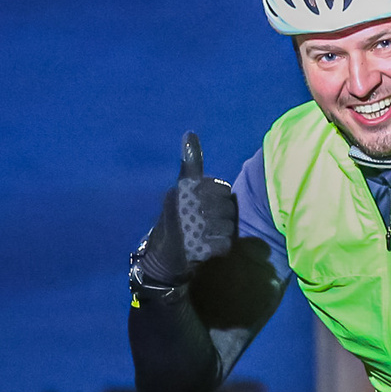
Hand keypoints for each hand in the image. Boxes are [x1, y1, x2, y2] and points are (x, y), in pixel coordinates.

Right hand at [134, 132, 235, 290]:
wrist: (162, 259)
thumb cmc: (177, 219)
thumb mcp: (182, 189)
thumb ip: (190, 164)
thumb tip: (190, 133)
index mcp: (182, 189)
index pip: (223, 189)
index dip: (221, 199)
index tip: (208, 206)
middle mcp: (183, 205)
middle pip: (227, 208)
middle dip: (223, 218)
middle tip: (209, 224)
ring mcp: (188, 227)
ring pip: (228, 226)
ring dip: (223, 234)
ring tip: (208, 235)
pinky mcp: (195, 248)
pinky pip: (224, 244)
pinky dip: (220, 248)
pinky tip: (209, 248)